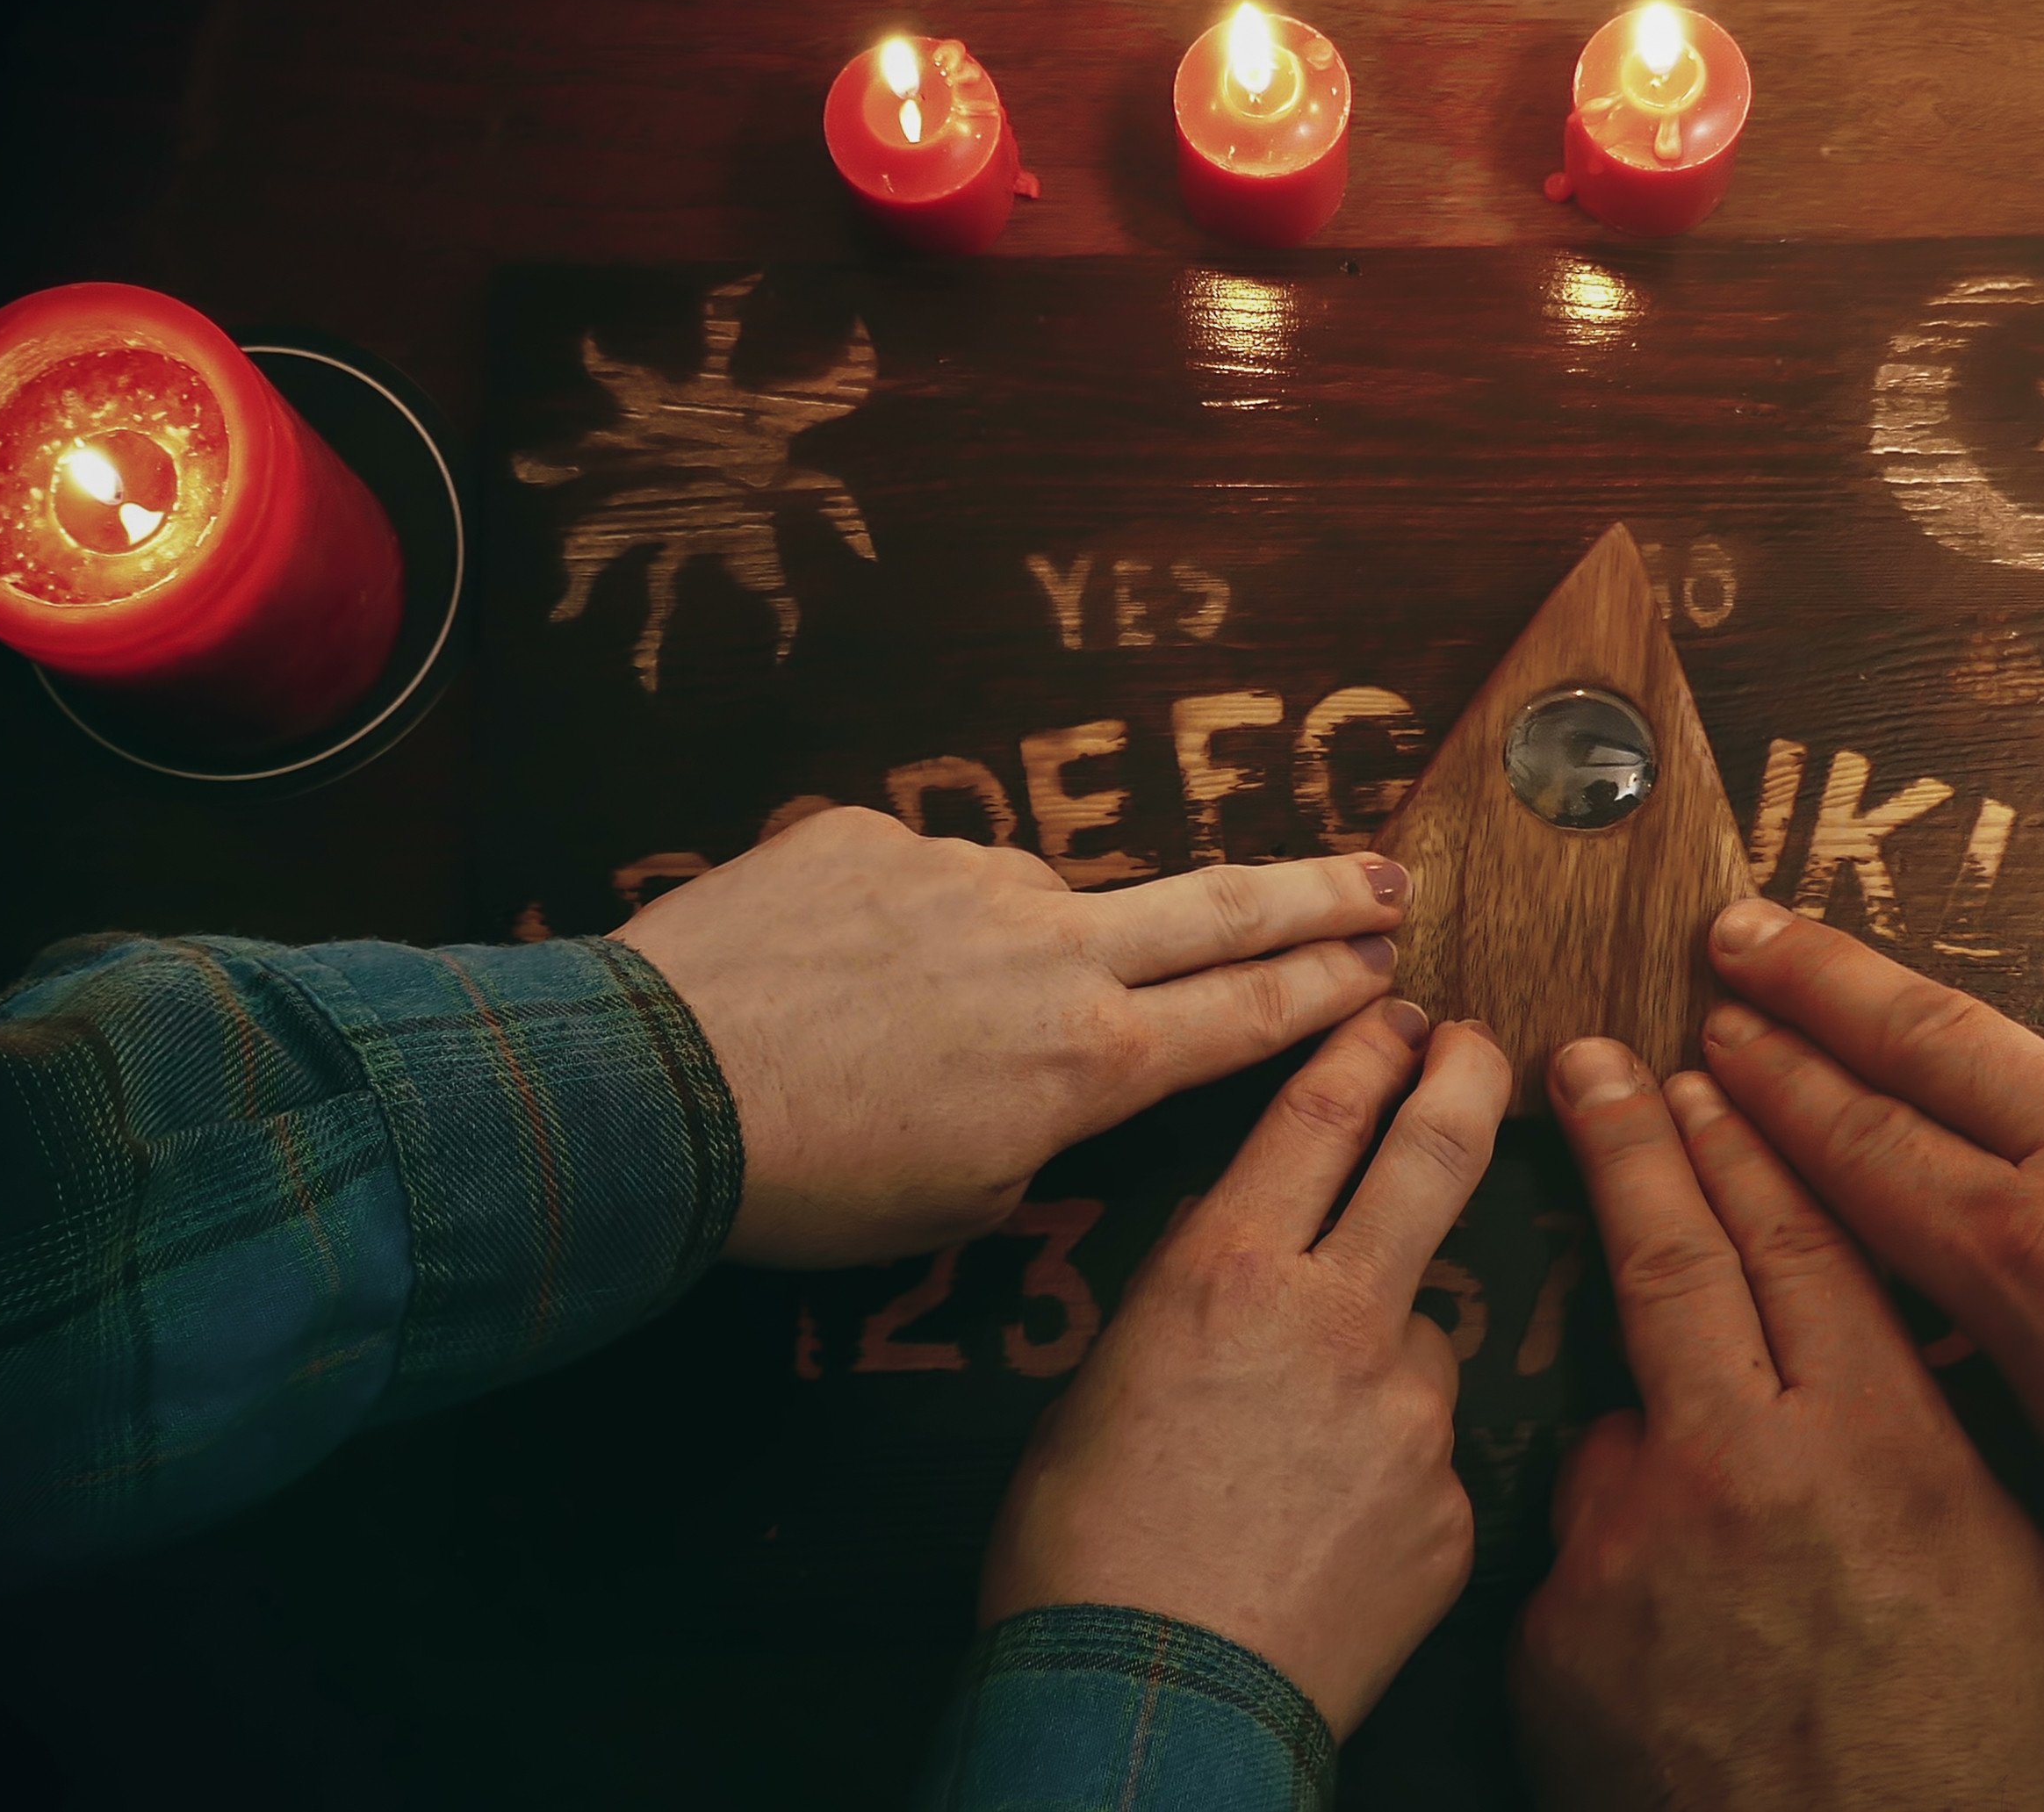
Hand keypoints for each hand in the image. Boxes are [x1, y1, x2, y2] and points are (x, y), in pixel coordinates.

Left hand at [613, 807, 1408, 1266]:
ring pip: (1035, 904)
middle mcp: (1053, 949)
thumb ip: (1038, 1130)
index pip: (1249, 1011)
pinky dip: (894, 928)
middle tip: (1385, 877)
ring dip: (1010, 952)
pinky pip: (914, 879)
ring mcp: (964, 876)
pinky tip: (827, 984)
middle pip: (1223, 908)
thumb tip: (1047, 1076)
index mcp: (1091, 1060)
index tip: (1391, 960)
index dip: (1330, 985)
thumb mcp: (960, 1208)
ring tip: (910, 1024)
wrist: (653, 1089)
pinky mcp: (873, 834)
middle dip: (1319, 894)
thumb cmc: (809, 1184)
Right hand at [979, 1003, 1506, 1735]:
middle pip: (1433, 1156)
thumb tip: (1236, 1273)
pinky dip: (1395, 1467)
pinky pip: (1435, 1454)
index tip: (1397, 1011)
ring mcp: (1412, 1412)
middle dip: (1466, 1080)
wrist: (1148, 1708)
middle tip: (1483, 1047)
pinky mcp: (1454, 1504)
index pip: (1319, 1112)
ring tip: (1308, 1439)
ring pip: (1425, 1330)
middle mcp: (1338, 1317)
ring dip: (1389, 1348)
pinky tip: (1331, 1526)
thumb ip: (1191, 1308)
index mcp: (1227, 1272)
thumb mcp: (1101, 1387)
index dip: (1364, 1046)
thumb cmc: (1077, 1555)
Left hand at [1517, 1040, 2043, 1810]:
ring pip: (1619, 1418)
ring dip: (1649, 1419)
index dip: (1744, 1141)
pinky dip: (1624, 1560)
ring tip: (1720, 1504)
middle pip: (1670, 1262)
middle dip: (1627, 1144)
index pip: (1795, 1238)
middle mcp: (1741, 1469)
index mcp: (1881, 1444)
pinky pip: (1584, 1551)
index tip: (1700, 1066)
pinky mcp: (1554, 1630)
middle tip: (1586, 1062)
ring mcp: (1630, 1548)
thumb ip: (1995, 1437)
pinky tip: (1683, 1632)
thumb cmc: (1989, 1760)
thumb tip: (1971, 1324)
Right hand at [1698, 898, 2043, 1642]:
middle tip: (1736, 927)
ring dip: (1980, 1060)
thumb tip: (1940, 1317)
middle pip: (1920, 1034)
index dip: (1769, 1087)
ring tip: (1939, 1074)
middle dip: (1812, 979)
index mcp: (2037, 1267)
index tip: (1707, 1034)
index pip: (1858, 1145)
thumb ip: (2001, 1372)